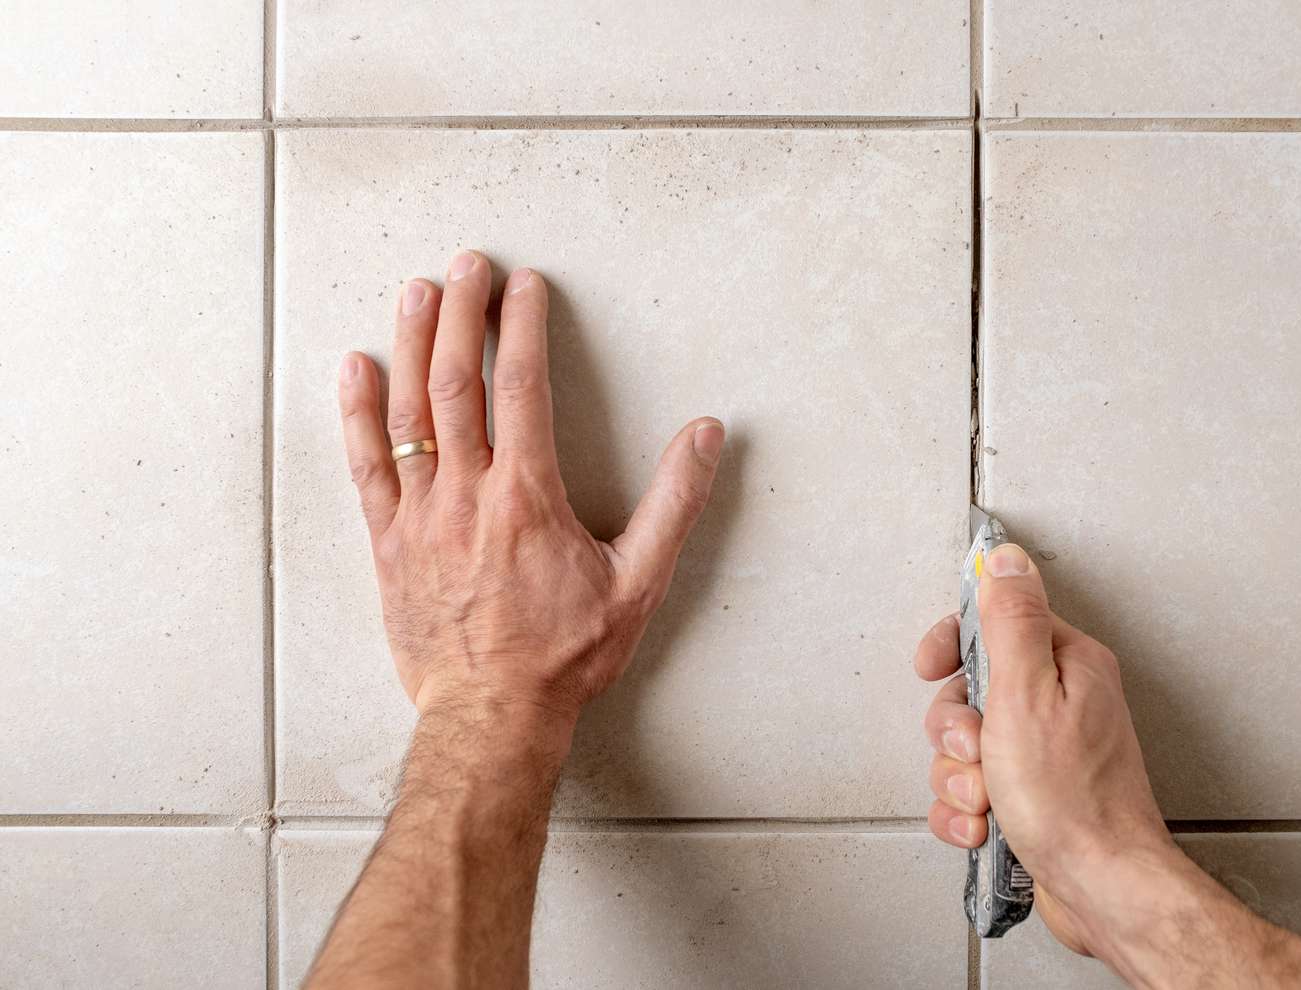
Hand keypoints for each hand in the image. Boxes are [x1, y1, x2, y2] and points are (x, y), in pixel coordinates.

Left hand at [336, 250, 724, 721]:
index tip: (524, 285)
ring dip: (412, 344)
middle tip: (468, 264)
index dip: (522, 327)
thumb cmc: (565, 655)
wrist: (491, 714)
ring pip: (408, 412)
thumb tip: (707, 436)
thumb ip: (674, 504)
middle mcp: (467, 495)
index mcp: (527, 497)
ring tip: (418, 291)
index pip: (522, 387)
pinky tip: (355, 367)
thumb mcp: (639, 583)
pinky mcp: (387, 543)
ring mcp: (419, 517)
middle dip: (463, 314)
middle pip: (457, 382)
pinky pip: (365, 466)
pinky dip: (356, 412)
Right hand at [916, 546, 1300, 987]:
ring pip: (964, 747)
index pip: (993, 625)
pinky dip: (965, 812)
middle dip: (954, 731)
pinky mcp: (1031, 797)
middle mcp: (1060, 703)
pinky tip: (982, 828)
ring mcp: (1045, 753)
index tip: (932, 669)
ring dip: (958, 778)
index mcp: (1066, 665)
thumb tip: (1004, 558)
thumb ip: (1011, 620)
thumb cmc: (1073, 800)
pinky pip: (971, 791)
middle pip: (969, 691)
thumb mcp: (1027, 693)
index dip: (952, 646)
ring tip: (985, 801)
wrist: (1101, 889)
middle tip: (976, 753)